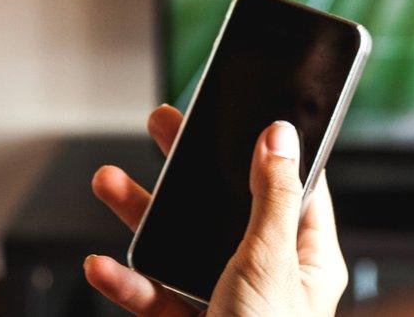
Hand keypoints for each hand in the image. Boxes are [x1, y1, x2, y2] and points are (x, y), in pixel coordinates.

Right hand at [84, 105, 347, 315]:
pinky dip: (129, 283)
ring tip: (109, 184)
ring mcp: (229, 303)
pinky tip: (105, 266)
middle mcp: (270, 276)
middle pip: (229, 208)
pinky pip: (157, 299)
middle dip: (192, 172)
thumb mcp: (271, 261)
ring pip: (183, 249)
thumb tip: (281, 136)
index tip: (246, 115)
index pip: (295, 187)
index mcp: (308, 257)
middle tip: (165, 128)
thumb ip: (272, 198)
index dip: (270, 149)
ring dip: (145, 219)